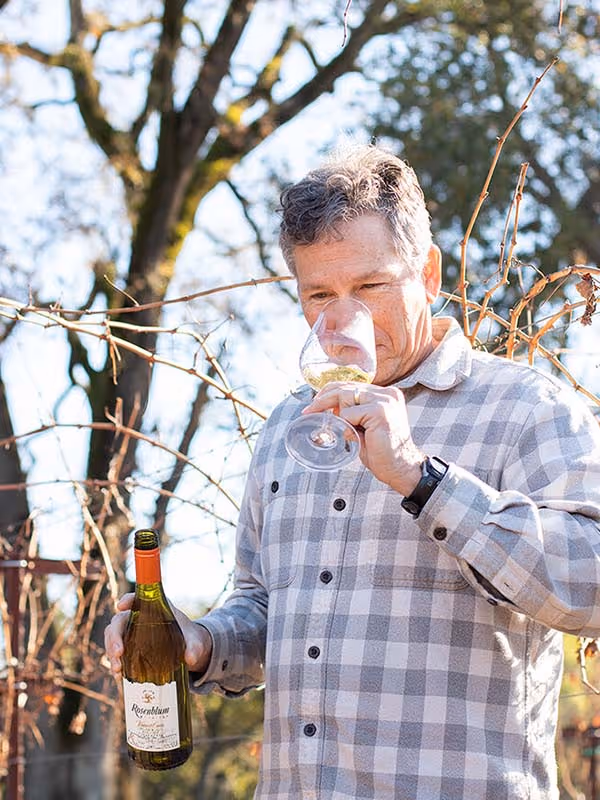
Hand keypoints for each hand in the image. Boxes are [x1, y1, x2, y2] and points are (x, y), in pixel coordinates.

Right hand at [104, 593, 212, 677]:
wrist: (188, 651)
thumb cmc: (191, 639)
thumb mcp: (195, 641)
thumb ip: (194, 647)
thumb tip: (191, 659)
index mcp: (155, 609)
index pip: (137, 599)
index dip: (128, 600)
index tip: (121, 606)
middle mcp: (140, 619)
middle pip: (119, 621)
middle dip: (114, 637)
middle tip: (119, 653)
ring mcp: (132, 634)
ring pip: (113, 638)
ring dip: (111, 652)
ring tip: (118, 670)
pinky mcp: (130, 649)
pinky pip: (117, 654)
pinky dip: (115, 664)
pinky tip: (119, 676)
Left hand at [302, 382, 422, 494]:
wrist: (400, 468)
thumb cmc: (382, 451)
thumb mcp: (365, 426)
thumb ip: (353, 413)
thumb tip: (332, 409)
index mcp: (386, 394)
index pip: (352, 385)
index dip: (330, 392)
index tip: (315, 404)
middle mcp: (387, 393)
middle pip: (345, 387)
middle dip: (323, 399)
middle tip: (309, 411)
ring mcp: (385, 400)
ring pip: (345, 397)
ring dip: (340, 416)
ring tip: (349, 432)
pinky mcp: (380, 411)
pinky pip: (349, 413)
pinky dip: (347, 425)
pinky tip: (358, 436)